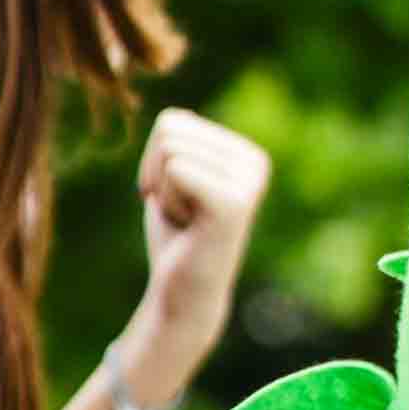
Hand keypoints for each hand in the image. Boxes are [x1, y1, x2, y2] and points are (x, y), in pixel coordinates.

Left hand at [120, 106, 272, 404]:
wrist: (182, 292)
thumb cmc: (175, 237)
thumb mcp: (172, 180)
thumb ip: (177, 147)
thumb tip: (175, 118)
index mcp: (244, 150)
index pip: (172, 121)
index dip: (154, 162)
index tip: (174, 197)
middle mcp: (254, 159)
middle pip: (170, 131)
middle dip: (156, 174)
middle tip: (179, 212)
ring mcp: (249, 180)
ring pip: (170, 152)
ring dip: (163, 191)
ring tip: (186, 219)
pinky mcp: (235, 201)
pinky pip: (176, 170)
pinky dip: (167, 201)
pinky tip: (188, 226)